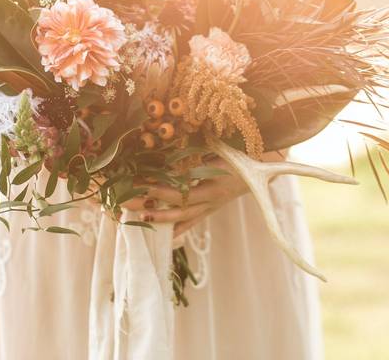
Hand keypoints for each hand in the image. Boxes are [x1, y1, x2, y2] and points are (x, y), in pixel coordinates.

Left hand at [122, 157, 250, 237]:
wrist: (260, 171)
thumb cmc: (238, 156)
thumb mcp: (219, 152)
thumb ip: (195, 155)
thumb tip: (168, 151)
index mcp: (213, 186)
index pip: (181, 191)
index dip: (160, 188)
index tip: (140, 182)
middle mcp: (210, 201)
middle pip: (177, 208)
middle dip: (151, 205)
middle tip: (128, 202)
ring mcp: (210, 207)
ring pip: (182, 218)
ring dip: (159, 217)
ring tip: (139, 216)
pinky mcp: (210, 210)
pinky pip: (192, 223)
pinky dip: (177, 229)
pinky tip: (164, 235)